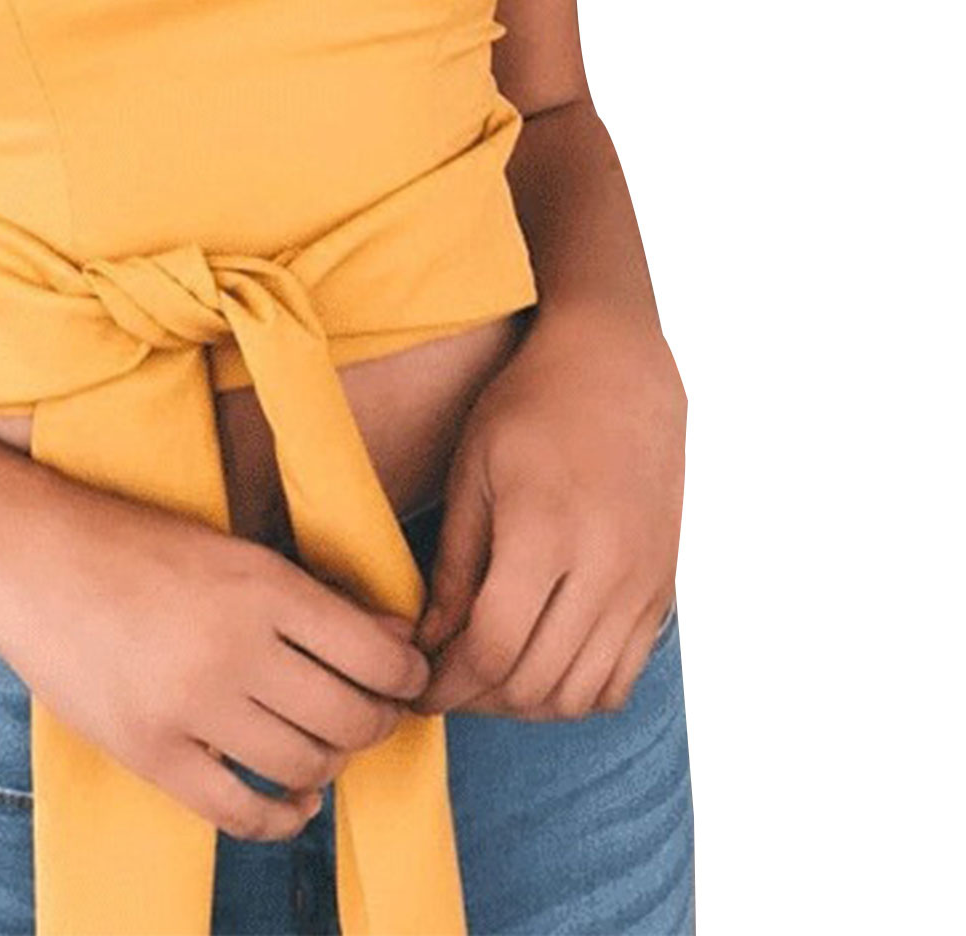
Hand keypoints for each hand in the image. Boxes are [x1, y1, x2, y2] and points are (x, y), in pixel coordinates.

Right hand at [0, 479, 432, 840]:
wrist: (32, 557)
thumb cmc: (139, 543)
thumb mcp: (235, 549)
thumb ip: (316, 597)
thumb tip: (398, 640)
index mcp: (263, 585)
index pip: (377, 655)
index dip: (407, 676)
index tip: (405, 678)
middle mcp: (234, 647)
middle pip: (352, 718)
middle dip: (378, 722)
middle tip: (372, 714)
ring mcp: (190, 706)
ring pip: (306, 765)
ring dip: (332, 764)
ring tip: (325, 744)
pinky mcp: (150, 751)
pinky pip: (242, 811)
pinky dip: (283, 815)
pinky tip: (293, 799)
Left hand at [407, 303, 685, 719]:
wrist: (618, 371)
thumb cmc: (530, 407)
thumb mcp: (471, 472)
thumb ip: (454, 565)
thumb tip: (429, 643)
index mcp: (546, 531)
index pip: (493, 647)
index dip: (446, 682)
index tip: (414, 687)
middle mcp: (605, 567)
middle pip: (535, 682)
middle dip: (476, 699)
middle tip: (440, 686)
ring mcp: (641, 584)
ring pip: (580, 694)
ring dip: (524, 704)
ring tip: (484, 679)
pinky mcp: (661, 590)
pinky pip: (622, 678)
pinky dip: (576, 693)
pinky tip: (538, 666)